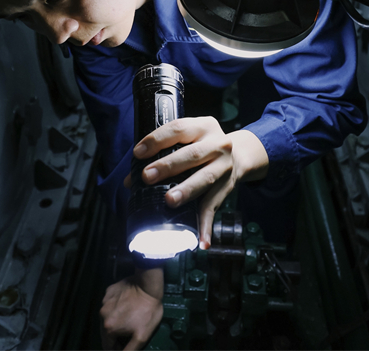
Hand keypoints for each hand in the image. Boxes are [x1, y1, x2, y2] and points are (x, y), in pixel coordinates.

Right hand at [100, 268, 163, 350]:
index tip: (124, 345)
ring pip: (106, 317)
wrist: (148, 284)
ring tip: (128, 317)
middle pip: (105, 332)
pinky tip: (126, 305)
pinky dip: (115, 307)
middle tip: (128, 331)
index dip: (116, 348)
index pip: (107, 346)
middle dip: (115, 335)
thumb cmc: (147, 310)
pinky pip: (109, 304)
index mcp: (108, 328)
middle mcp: (102, 315)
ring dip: (114, 320)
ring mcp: (104, 302)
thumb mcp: (142, 336)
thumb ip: (130, 349)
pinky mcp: (108, 291)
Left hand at [127, 118, 268, 247]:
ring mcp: (224, 167)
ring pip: (205, 179)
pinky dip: (207, 225)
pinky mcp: (227, 189)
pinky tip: (201, 241)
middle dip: (168, 166)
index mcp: (203, 127)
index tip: (138, 153)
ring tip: (169, 201)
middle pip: (192, 154)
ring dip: (186, 191)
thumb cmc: (202, 147)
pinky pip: (215, 207)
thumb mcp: (187, 141)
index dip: (157, 140)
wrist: (239, 156)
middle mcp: (218, 145)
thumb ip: (160, 155)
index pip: (178, 129)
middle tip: (147, 176)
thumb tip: (129, 181)